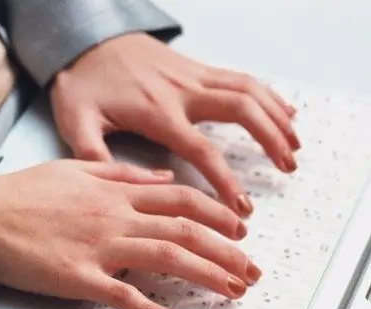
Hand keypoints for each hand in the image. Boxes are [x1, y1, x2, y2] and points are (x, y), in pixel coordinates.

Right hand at [0, 160, 260, 308]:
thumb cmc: (26, 193)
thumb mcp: (80, 169)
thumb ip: (126, 174)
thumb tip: (165, 177)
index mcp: (117, 193)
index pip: (181, 200)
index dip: (217, 213)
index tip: (240, 228)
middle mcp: (116, 217)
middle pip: (184, 231)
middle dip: (226, 250)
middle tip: (251, 269)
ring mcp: (99, 247)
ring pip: (166, 258)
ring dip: (205, 275)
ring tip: (233, 290)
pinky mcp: (78, 277)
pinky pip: (122, 295)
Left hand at [50, 32, 299, 216]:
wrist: (88, 38)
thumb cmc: (82, 81)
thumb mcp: (74, 119)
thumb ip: (92, 152)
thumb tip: (122, 188)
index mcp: (158, 112)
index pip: (202, 149)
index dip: (226, 181)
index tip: (241, 208)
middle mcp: (184, 91)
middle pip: (241, 110)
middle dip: (271, 139)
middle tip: (288, 167)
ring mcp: (194, 76)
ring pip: (249, 90)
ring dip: (277, 116)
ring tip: (296, 144)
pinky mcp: (198, 69)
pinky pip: (241, 78)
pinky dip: (268, 94)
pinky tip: (284, 110)